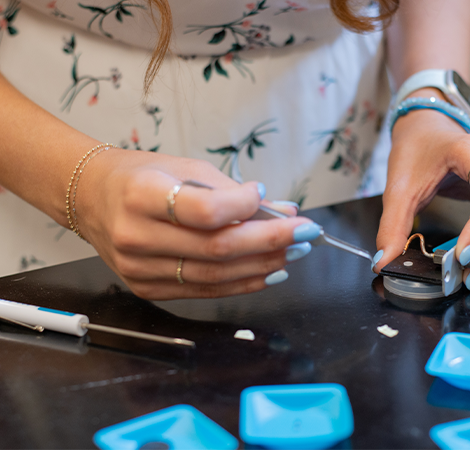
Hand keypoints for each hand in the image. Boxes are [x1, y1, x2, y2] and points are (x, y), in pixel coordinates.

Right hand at [74, 150, 317, 299]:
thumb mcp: (186, 169)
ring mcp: (139, 269)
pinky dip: (242, 282)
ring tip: (294, 252)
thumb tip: (282, 211)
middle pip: (217, 249)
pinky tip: (268, 271)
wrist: (94, 198)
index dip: (246, 208)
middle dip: (271, 242)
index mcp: (141, 195)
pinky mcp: (148, 288)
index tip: (273, 200)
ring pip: (216, 275)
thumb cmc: (142, 177)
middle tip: (305, 233)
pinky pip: (204, 290)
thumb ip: (233, 192)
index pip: (205, 210)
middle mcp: (135, 236)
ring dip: (263, 265)